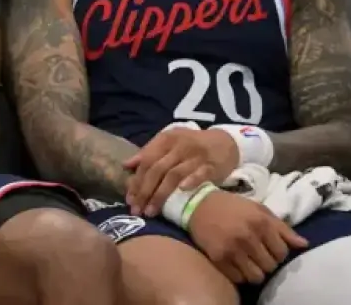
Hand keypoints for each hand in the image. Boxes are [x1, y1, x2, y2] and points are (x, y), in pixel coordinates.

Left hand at [124, 128, 238, 215]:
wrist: (224, 141)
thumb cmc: (191, 145)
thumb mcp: (168, 143)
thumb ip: (148, 153)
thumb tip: (126, 165)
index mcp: (166, 139)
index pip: (146, 161)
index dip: (136, 181)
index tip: (129, 199)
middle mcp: (179, 146)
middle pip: (157, 169)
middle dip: (144, 191)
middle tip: (137, 210)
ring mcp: (196, 156)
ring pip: (174, 175)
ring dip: (161, 194)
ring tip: (151, 211)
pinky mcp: (212, 165)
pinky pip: (200, 174)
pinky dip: (190, 181)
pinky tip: (182, 191)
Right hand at [187, 191, 308, 283]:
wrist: (199, 204)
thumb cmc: (233, 206)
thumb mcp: (259, 210)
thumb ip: (282, 228)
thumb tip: (304, 244)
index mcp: (261, 223)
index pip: (282, 253)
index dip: (278, 253)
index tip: (269, 248)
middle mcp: (248, 237)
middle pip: (270, 266)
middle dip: (267, 262)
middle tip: (258, 255)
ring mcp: (232, 249)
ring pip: (256, 277)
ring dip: (255, 272)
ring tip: (248, 262)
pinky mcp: (218, 258)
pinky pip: (238, 278)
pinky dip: (240, 274)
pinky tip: (236, 264)